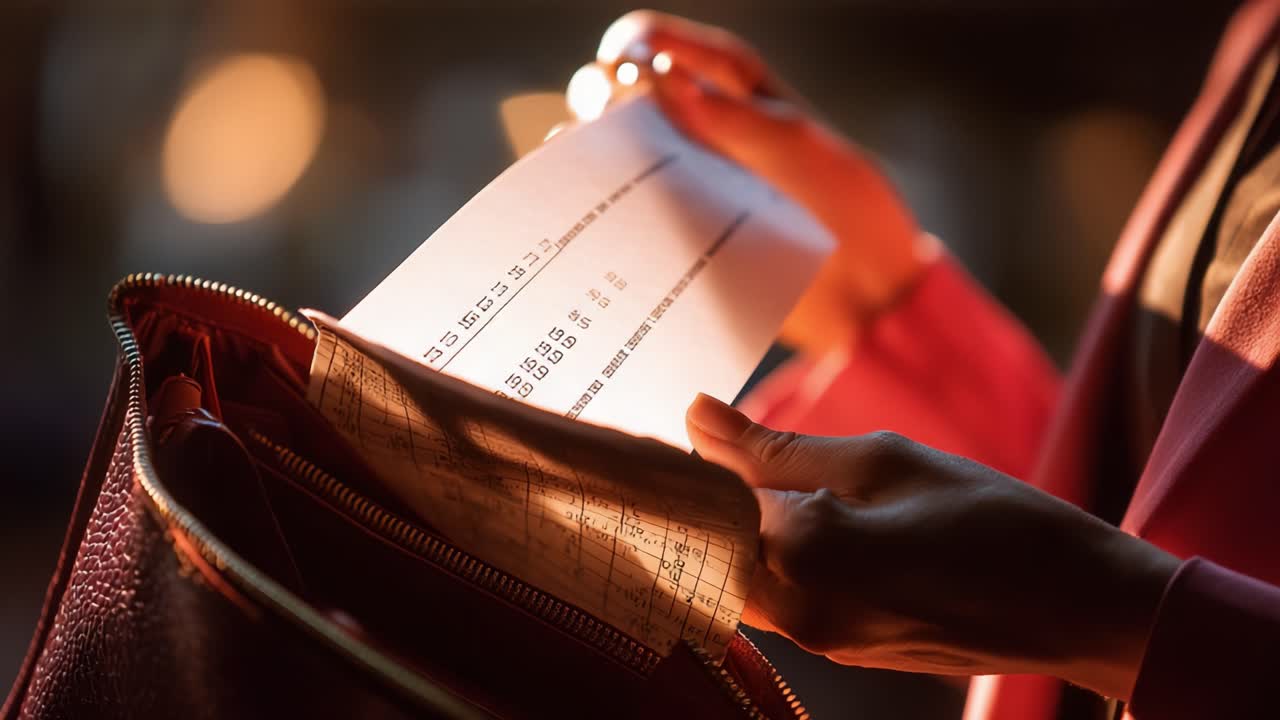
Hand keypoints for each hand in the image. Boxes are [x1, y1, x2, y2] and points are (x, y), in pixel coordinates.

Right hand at [595, 11, 933, 352]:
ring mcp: (680, 177)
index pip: (652, 43)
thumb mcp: (793, 148)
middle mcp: (694, 123)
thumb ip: (726, 113)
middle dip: (600, 104)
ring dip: (587, 155)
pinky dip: (594, 206)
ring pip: (605, 150)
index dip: (626, 51)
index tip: (621, 78)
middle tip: (615, 137)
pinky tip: (591, 216)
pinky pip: (617, 208)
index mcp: (728, 83)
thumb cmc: (843, 205)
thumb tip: (655, 78)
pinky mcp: (672, 228)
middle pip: (613, 92)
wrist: (863, 292)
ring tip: (593, 177)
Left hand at [685, 393, 1179, 699]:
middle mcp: (797, 615)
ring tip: (748, 466)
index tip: (670, 423)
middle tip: (707, 438)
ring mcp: (818, 642)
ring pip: (738, 575)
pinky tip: (792, 510)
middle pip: (706, 549)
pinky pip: (776, 596)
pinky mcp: (839, 651)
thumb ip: (778, 448)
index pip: (701, 505)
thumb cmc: (994, 521)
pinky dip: (769, 552)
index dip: (680, 461)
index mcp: (806, 558)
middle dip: (700, 494)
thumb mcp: (884, 462)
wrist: (1078, 610)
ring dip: (735, 523)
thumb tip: (698, 416)